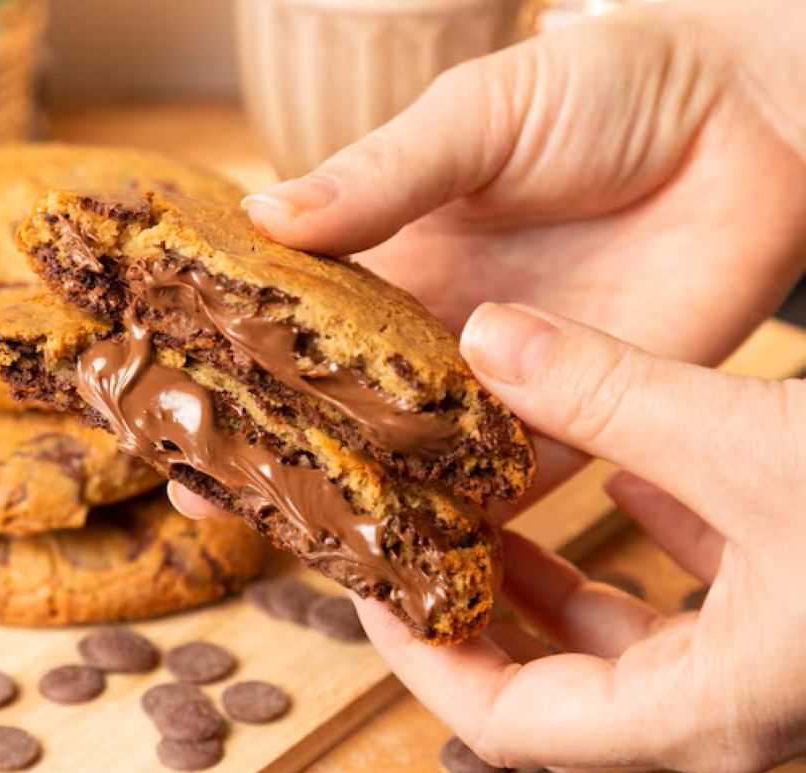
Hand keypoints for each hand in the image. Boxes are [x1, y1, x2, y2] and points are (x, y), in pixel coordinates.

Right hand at [239, 0, 805, 499]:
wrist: (746, 116)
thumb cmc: (604, 88)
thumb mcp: (472, 117)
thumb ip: (378, 174)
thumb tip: (258, 214)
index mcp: (392, 250)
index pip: (290, 315)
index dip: (226, 351)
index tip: (160, 385)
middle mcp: (432, 326)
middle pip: (332, 401)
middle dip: (265, 445)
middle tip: (193, 488)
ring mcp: (497, 378)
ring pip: (404, 456)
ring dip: (344, 496)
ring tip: (272, 532)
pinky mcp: (571, 418)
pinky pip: (499, 485)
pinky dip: (449, 520)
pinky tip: (394, 550)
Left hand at [352, 303, 805, 772]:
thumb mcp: (749, 446)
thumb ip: (612, 396)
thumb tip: (485, 337)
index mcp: (695, 710)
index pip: (502, 721)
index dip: (418, 655)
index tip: (372, 582)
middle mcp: (724, 708)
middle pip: (550, 683)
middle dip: (473, 607)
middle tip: (413, 535)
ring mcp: (765, 665)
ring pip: (620, 637)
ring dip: (548, 572)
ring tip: (482, 504)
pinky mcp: (798, 609)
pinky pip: (689, 594)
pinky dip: (640, 535)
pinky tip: (618, 471)